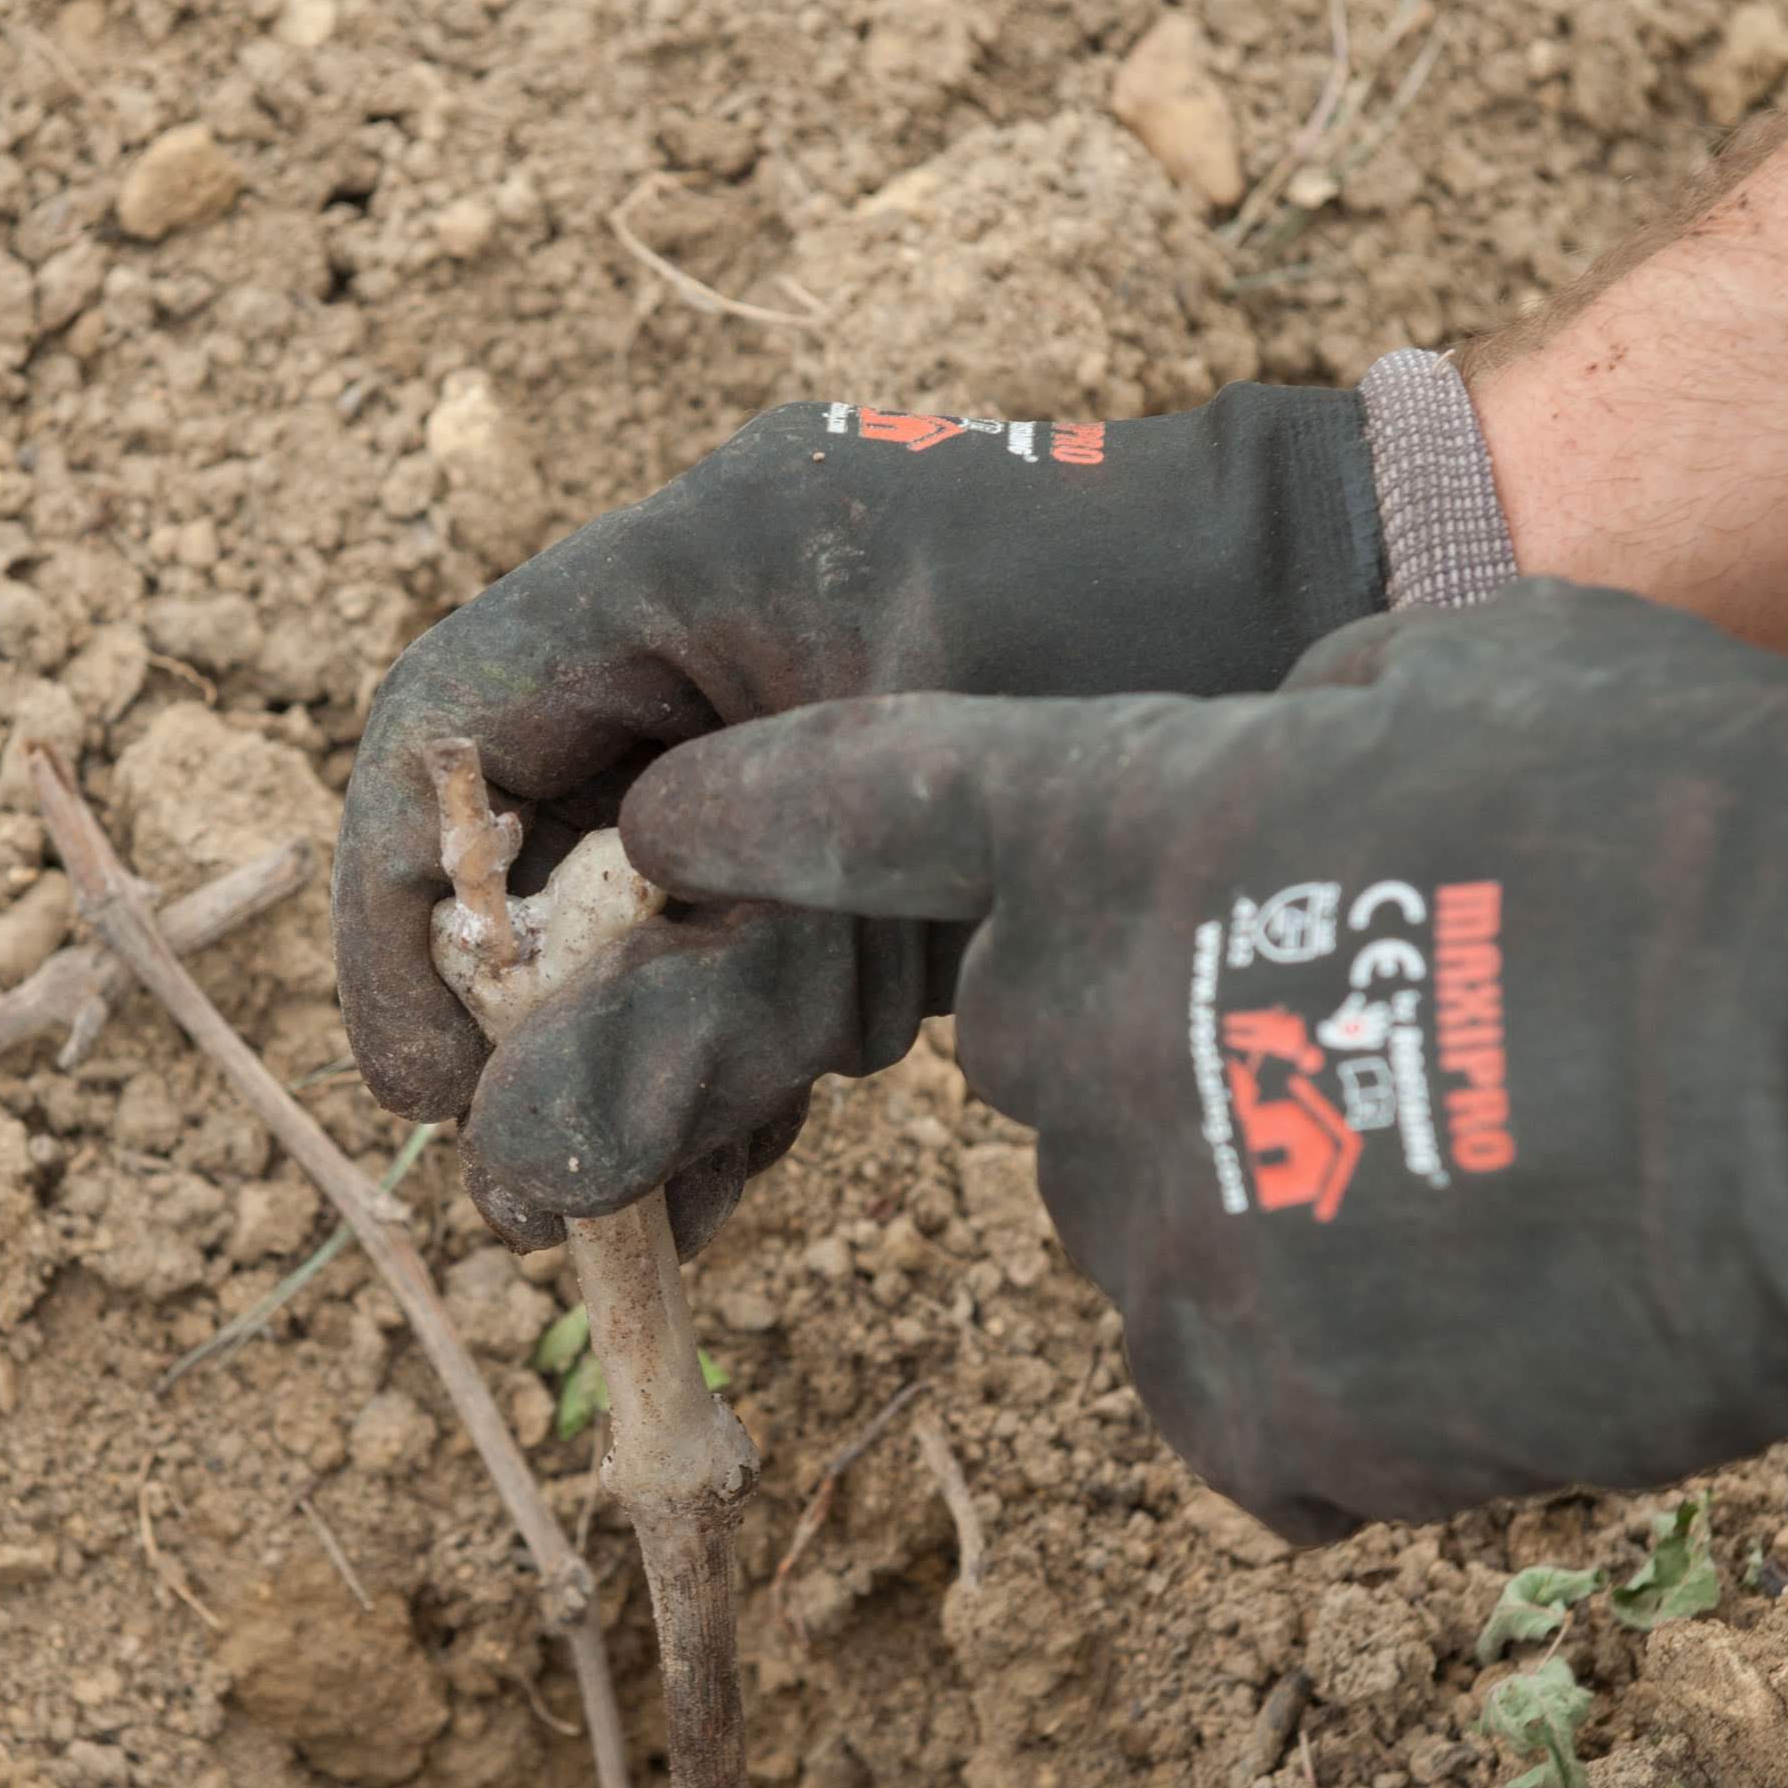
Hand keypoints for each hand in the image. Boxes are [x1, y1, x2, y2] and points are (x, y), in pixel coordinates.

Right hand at [337, 383, 1384, 1245]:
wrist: (1385, 603)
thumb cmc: (1164, 668)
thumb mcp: (911, 864)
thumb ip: (707, 1016)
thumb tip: (510, 1175)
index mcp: (694, 565)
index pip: (451, 727)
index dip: (403, 914)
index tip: (423, 1084)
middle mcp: (716, 637)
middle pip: (531, 842)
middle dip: (514, 1025)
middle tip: (524, 1192)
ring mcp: (794, 736)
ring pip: (632, 920)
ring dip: (616, 1070)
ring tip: (620, 1223)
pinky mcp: (870, 825)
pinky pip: (741, 950)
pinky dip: (717, 1070)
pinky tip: (708, 1195)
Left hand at [591, 585, 1787, 1537]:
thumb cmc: (1709, 828)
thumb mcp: (1489, 667)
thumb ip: (1313, 706)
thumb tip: (1284, 745)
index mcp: (1123, 823)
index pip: (860, 804)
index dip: (753, 815)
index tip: (665, 831)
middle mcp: (1084, 1036)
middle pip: (1035, 1034)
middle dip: (1154, 1019)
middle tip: (1373, 1014)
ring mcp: (1158, 1246)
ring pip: (1152, 1216)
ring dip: (1269, 1190)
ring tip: (1481, 1160)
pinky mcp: (1251, 1421)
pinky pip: (1240, 1388)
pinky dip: (1334, 1356)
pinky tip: (1482, 1300)